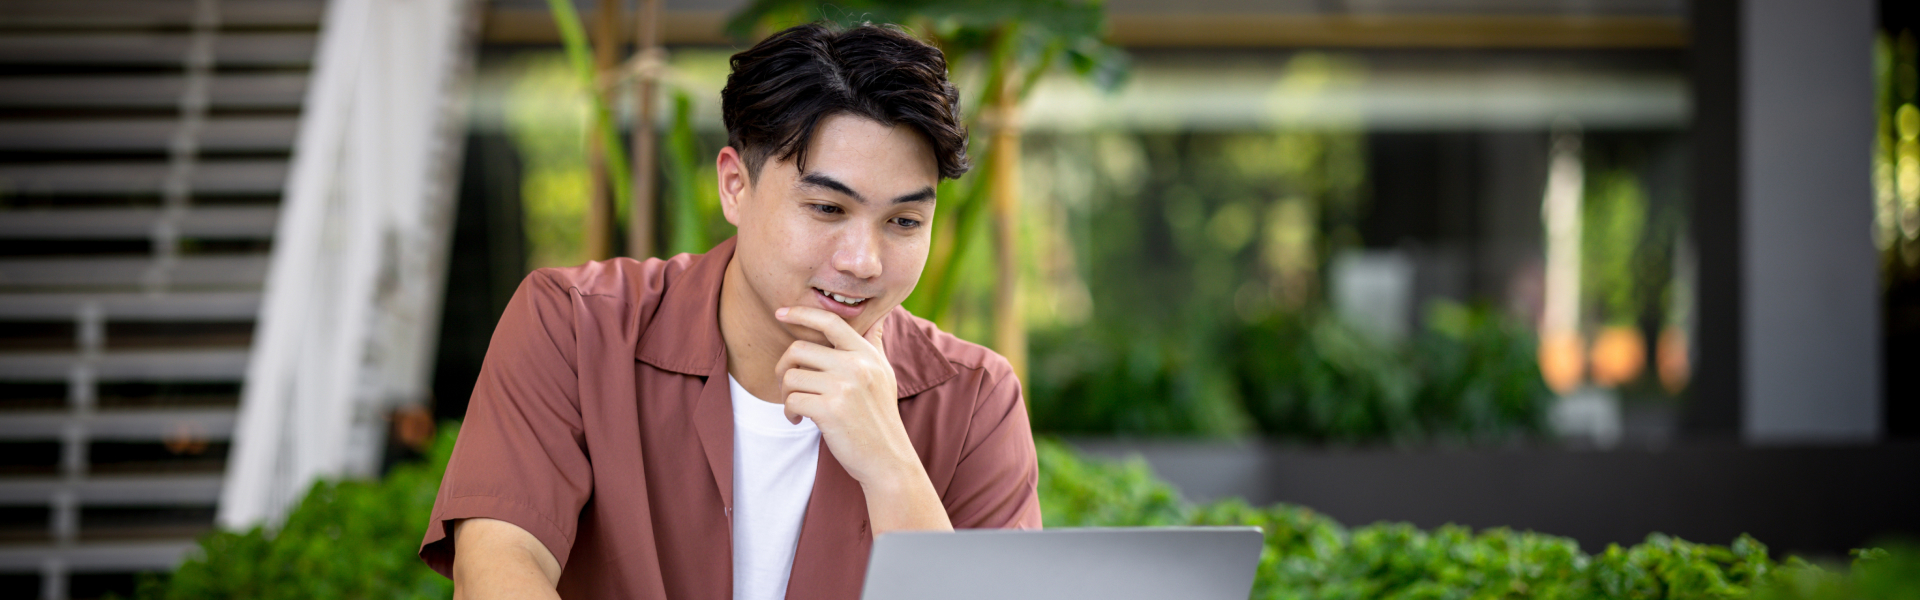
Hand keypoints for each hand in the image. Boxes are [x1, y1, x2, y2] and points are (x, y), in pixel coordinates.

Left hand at [773, 306, 953, 534]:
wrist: (887, 459)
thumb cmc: (881, 417)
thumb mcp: (884, 375)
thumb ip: (875, 345)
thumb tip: (879, 318)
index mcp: (866, 354)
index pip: (830, 321)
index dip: (801, 313)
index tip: (781, 313)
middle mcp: (856, 365)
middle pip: (799, 349)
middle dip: (784, 367)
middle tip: (788, 384)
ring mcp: (843, 387)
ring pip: (791, 376)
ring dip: (785, 393)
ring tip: (797, 407)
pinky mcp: (830, 410)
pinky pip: (792, 400)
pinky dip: (789, 411)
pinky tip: (799, 420)